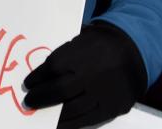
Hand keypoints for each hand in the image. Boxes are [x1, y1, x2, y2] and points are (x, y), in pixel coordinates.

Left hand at [23, 22, 145, 128]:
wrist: (134, 50)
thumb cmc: (100, 45)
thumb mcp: (80, 41)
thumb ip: (63, 57)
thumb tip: (40, 77)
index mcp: (82, 53)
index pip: (52, 68)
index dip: (36, 78)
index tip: (28, 84)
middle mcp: (92, 74)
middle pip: (59, 90)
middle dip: (40, 97)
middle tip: (29, 101)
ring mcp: (103, 93)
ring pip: (72, 109)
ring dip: (52, 113)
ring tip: (39, 112)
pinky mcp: (113, 108)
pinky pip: (87, 120)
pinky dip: (70, 123)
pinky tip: (58, 123)